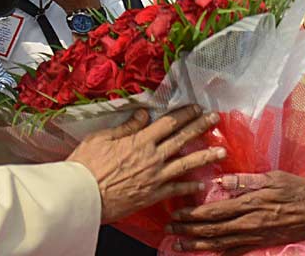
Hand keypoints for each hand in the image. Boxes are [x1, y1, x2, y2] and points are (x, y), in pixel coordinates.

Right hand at [69, 105, 225, 222]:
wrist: (82, 197)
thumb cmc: (86, 166)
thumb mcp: (100, 138)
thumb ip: (125, 127)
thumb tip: (143, 115)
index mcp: (139, 141)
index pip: (168, 123)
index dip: (184, 113)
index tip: (196, 107)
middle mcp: (152, 157)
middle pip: (182, 138)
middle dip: (200, 126)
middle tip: (215, 119)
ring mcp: (155, 177)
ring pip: (186, 163)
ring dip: (205, 156)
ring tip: (222, 150)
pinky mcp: (152, 195)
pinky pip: (176, 189)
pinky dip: (189, 186)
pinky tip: (201, 183)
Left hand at [166, 171, 304, 251]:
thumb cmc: (297, 189)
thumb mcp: (273, 177)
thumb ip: (246, 180)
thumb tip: (222, 180)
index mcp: (250, 205)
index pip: (214, 211)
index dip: (193, 214)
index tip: (176, 213)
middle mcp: (249, 224)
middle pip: (212, 229)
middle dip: (188, 229)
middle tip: (170, 229)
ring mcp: (254, 237)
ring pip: (220, 243)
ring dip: (198, 244)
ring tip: (179, 244)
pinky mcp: (260, 243)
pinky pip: (236, 251)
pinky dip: (219, 252)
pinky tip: (207, 252)